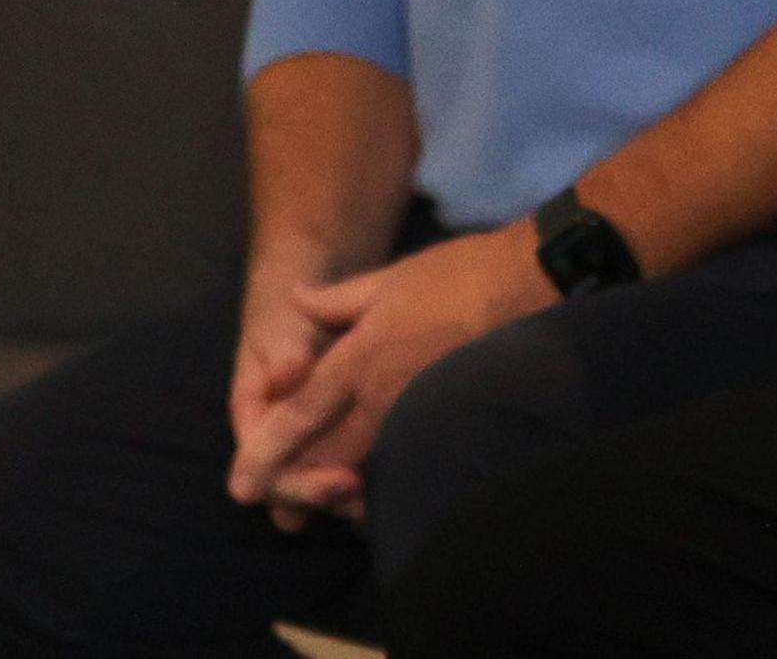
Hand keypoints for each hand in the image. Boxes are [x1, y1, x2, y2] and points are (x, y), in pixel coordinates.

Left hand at [225, 222, 551, 523]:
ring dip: (339, 490)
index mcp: (360, 359)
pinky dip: (387, 484)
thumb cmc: (461, 273)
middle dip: (297, 485)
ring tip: (325, 502)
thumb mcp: (391, 278)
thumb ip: (336, 300)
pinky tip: (381, 486)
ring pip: (366, 471)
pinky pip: (408, 465)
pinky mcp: (453, 421)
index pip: (298, 417)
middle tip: (279, 502)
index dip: (265, 454)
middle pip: (326, 459)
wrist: (535, 281)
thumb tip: (294, 300)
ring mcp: (420, 414)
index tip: (241, 487)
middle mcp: (383, 396)